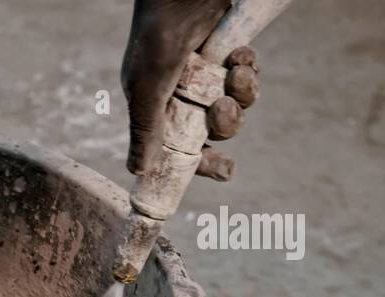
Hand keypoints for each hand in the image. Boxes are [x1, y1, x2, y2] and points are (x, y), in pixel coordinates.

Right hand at [121, 0, 261, 180]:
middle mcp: (182, 95)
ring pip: (235, 104)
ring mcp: (206, 76)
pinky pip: (245, 75)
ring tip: (236, 73)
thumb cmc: (156, 37)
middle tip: (223, 108)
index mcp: (157, 107)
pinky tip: (239, 56)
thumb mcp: (147, 89)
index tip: (225, 169)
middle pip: (214, 129)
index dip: (201, 161)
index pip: (179, 147)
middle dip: (225, 123)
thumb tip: (137, 171)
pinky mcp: (226, 55)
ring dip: (242, 92)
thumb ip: (145, 131)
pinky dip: (247, 68)